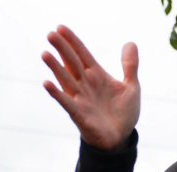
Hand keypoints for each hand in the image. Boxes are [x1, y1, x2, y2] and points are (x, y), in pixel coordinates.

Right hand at [42, 25, 139, 151]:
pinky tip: (47, 83)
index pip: (82, 54)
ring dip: (55, 67)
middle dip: (62, 48)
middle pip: (71, 62)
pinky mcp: (79, 114)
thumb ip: (130, 66)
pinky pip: (66, 102)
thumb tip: (130, 43)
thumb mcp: (131, 87)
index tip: (60, 28)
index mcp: (97, 76)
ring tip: (45, 53)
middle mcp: (85, 85)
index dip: (73, 41)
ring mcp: (80, 99)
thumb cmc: (123, 114)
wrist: (120, 139)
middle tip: (51, 34)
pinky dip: (57, 93)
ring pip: (65, 79)